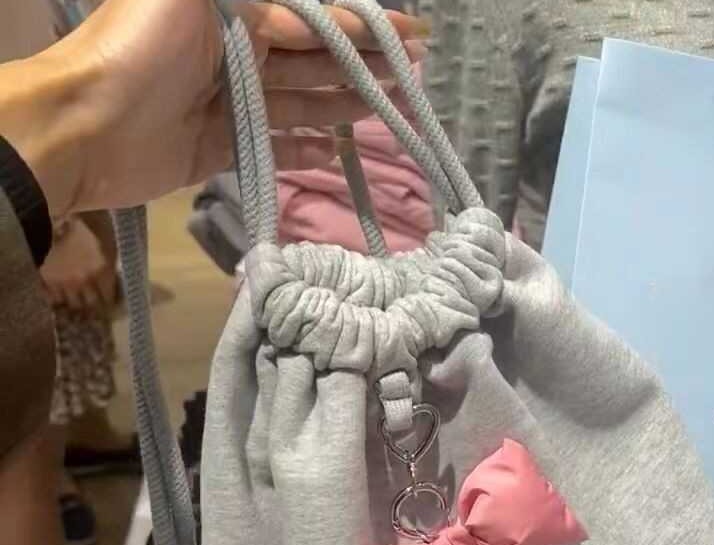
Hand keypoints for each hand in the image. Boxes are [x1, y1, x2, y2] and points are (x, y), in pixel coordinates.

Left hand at [0, 0, 424, 216]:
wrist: (88, 125)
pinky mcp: (223, 148)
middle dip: (363, 65)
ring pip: (302, 101)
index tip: (412, 36)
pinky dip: (309, 149)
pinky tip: (342, 151)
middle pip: (313, 59)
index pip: (313, 18)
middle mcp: (238, 53)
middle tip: (415, 76)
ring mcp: (231, 104)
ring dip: (347, 103)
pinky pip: (277, 146)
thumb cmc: (140, 48)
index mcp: (234, 11)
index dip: (362, 27)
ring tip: (394, 109)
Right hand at [40, 217, 116, 311]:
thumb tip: (113, 281)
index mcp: (102, 272)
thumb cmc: (84, 223)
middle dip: (92, 309)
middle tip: (91, 309)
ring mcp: (62, 282)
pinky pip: (50, 298)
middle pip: (90, 306)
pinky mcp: (43, 279)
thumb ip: (111, 263)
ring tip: (74, 305)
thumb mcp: (107, 241)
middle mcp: (84, 282)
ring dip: (73, 305)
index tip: (108, 305)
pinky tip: (56, 297)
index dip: (109, 304)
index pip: (109, 299)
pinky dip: (54, 299)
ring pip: (70, 304)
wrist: (50, 212)